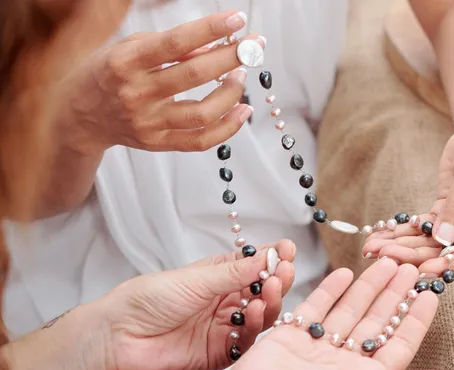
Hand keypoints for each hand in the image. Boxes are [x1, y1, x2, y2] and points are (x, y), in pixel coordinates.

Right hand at [58, 10, 258, 156]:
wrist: (78, 116)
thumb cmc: (106, 74)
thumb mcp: (129, 48)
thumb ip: (171, 47)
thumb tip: (215, 44)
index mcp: (125, 62)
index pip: (175, 42)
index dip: (210, 29)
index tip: (236, 20)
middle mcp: (136, 93)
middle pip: (194, 75)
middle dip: (231, 57)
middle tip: (253, 46)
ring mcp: (148, 122)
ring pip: (202, 112)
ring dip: (231, 92)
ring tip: (241, 75)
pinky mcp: (158, 143)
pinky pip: (201, 140)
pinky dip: (229, 127)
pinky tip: (242, 110)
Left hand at [98, 241, 295, 369]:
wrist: (118, 337)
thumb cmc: (148, 300)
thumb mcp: (196, 279)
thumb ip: (234, 272)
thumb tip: (267, 255)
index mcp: (219, 277)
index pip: (254, 266)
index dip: (272, 259)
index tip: (287, 250)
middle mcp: (226, 302)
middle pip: (264, 292)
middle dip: (277, 280)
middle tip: (285, 271)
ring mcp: (226, 328)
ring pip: (262, 317)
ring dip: (271, 302)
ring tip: (272, 290)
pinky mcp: (222, 354)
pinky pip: (248, 342)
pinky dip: (256, 328)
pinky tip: (256, 313)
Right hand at [202, 259, 447, 369]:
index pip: (399, 345)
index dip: (416, 320)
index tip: (430, 294)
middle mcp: (344, 365)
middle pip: (376, 323)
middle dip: (394, 295)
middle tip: (410, 267)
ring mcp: (316, 349)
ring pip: (349, 311)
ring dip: (368, 287)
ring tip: (386, 263)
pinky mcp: (288, 337)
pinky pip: (315, 308)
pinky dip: (331, 290)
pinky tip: (346, 272)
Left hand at [361, 96, 453, 273]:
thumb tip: (444, 241)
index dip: (450, 263)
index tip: (423, 268)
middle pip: (449, 251)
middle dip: (416, 256)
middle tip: (385, 257)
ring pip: (434, 242)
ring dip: (405, 246)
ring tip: (373, 249)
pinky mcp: (448, 210)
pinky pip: (427, 227)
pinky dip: (406, 231)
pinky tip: (383, 236)